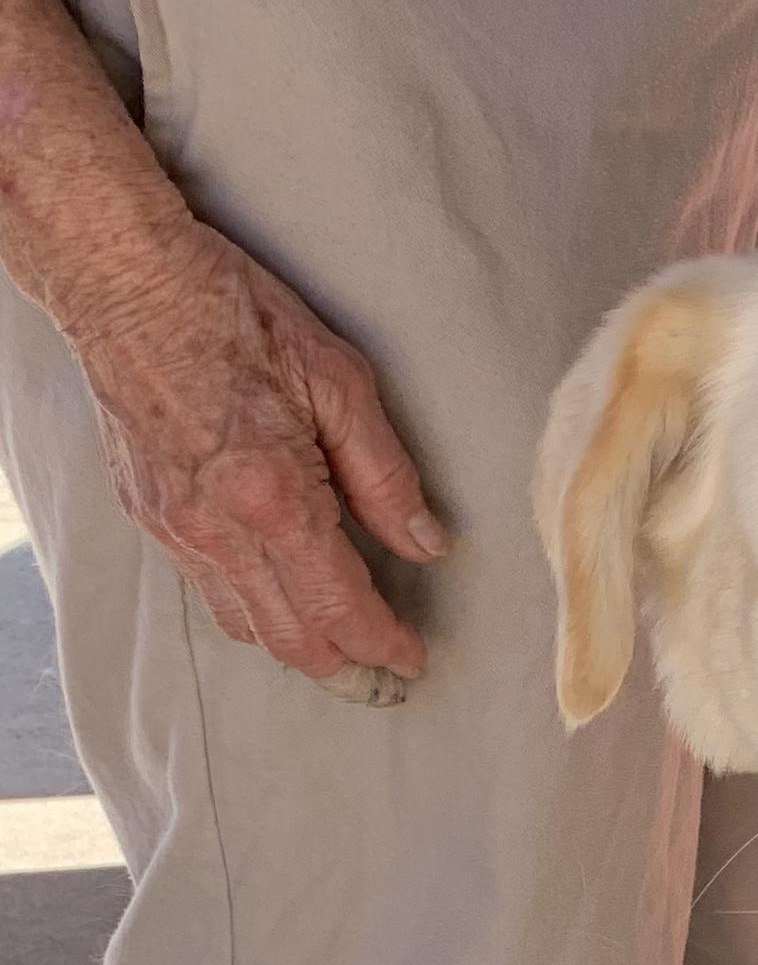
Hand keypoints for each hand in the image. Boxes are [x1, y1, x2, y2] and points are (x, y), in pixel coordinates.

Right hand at [68, 222, 443, 695]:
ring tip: (342, 651)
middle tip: (387, 682)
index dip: (384, 646)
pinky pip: (207, 587)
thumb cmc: (235, 314)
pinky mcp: (149, 513)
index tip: (414, 661)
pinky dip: (252, 609)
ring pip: (243, 623)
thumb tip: (425, 542)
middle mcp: (218, 528)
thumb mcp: (338, 380)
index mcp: (274, 497)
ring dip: (298, 647)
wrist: (125, 282)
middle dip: (346, 670)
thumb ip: (384, 473)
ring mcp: (175, 526)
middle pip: (291, 640)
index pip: (341, 608)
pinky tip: (281, 598)